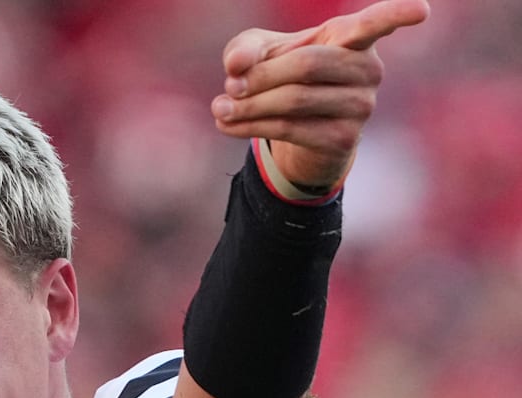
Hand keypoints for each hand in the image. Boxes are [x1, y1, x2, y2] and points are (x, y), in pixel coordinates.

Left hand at [211, 0, 429, 187]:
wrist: (295, 127)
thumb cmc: (281, 73)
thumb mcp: (259, 53)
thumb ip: (246, 49)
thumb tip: (237, 65)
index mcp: (351, 38)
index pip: (377, 22)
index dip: (398, 14)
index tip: (423, 11)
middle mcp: (367, 69)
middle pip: (306, 65)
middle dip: (260, 76)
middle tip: (229, 86)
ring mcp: (361, 107)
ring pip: (294, 101)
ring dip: (247, 106)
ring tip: (220, 108)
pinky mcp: (344, 139)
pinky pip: (290, 129)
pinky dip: (250, 126)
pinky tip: (227, 124)